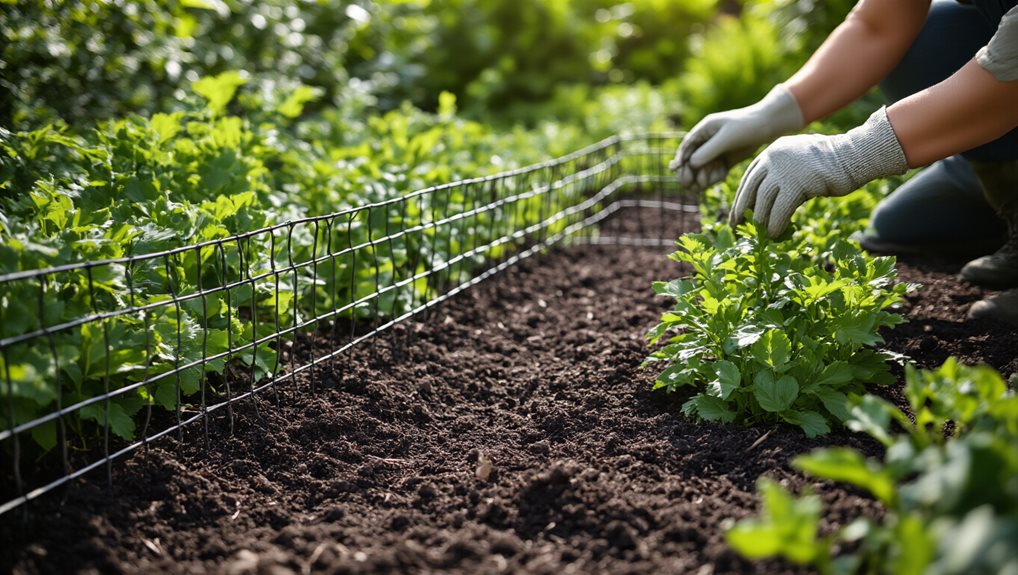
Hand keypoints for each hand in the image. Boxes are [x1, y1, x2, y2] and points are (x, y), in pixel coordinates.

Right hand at [669, 84, 803, 193]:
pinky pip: (715, 171)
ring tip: (708, 183)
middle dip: (691, 173)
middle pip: (692, 160)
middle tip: (690, 186)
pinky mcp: (726, 159)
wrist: (769, 125)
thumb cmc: (747, 126)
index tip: (679, 173)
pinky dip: (715, 177)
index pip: (686, 147)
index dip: (681, 161)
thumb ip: (707, 152)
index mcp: (704, 130)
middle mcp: (707, 140)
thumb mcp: (726, 138)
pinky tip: (720, 177)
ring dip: (704, 177)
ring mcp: (717, 150)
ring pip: (703, 168)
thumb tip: (691, 165)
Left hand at [731, 107, 909, 237]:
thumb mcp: (800, 161)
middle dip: (742, 212)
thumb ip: (783, 173)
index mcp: (773, 151)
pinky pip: (779, 210)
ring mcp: (784, 169)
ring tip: (761, 236)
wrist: (855, 155)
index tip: (737, 214)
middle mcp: (774, 157)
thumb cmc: (832, 162)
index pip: (749, 177)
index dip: (741, 198)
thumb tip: (770, 200)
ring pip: (762, 201)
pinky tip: (777, 235)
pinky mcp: (797, 183)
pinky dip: (776, 225)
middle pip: (749, 189)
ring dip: (760, 222)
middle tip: (739, 229)